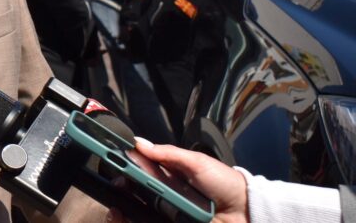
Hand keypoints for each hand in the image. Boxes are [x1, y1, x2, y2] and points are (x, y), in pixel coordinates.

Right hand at [108, 138, 247, 222]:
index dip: (126, 166)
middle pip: (136, 192)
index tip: (113, 163)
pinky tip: (131, 215)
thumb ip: (168, 153)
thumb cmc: (223, 183)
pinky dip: (140, 218)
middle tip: (117, 186)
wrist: (245, 212)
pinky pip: (151, 221)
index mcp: (169, 174)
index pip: (141, 169)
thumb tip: (138, 143)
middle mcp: (166, 194)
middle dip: (123, 189)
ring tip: (120, 205)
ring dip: (129, 207)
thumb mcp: (196, 162)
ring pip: (141, 211)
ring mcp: (168, 213)